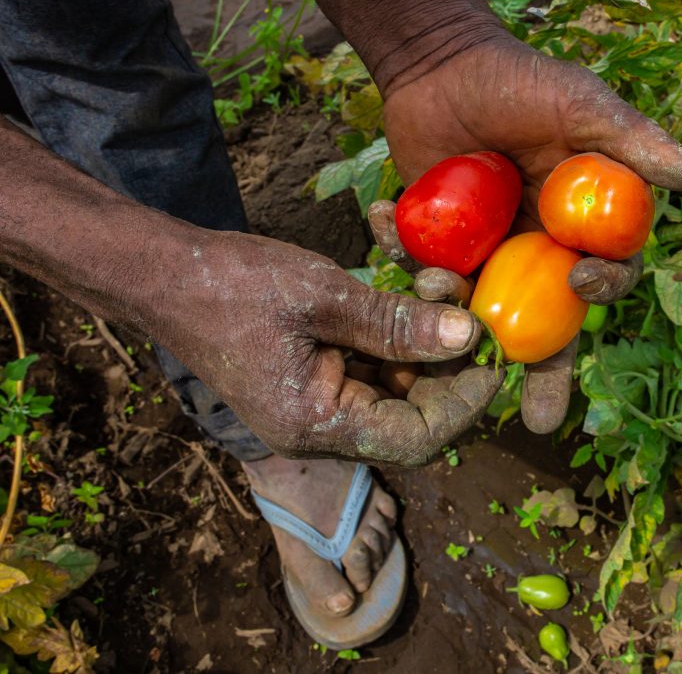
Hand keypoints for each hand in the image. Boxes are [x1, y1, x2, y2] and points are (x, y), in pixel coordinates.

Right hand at [161, 232, 504, 465]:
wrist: (162, 273)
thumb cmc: (231, 285)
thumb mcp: (323, 298)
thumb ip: (395, 323)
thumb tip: (467, 336)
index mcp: (317, 423)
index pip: (416, 437)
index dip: (463, 401)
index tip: (492, 354)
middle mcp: (322, 425)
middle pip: (412, 409)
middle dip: (447, 357)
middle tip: (467, 304)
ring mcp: (319, 399)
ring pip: (397, 379)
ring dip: (422, 330)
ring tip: (434, 275)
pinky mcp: (318, 372)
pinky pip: (373, 357)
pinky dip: (393, 322)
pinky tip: (404, 271)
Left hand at [377, 38, 681, 431]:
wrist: (442, 64)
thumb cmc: (521, 80)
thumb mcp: (580, 107)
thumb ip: (635, 143)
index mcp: (581, 229)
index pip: (604, 278)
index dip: (601, 291)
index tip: (582, 282)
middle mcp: (537, 254)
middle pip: (547, 326)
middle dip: (543, 375)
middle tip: (539, 423)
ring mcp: (486, 258)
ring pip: (481, 316)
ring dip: (459, 324)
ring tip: (436, 294)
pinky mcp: (437, 250)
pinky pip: (423, 276)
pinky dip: (403, 263)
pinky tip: (384, 227)